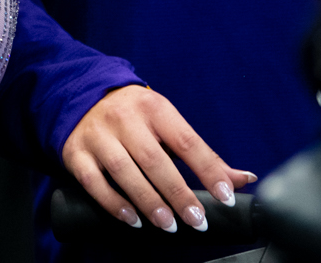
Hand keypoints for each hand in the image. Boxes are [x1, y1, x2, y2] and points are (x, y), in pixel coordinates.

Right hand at [63, 85, 256, 233]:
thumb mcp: (168, 124)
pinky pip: (94, 182)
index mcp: (154, 108)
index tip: (226, 196)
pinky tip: (132, 219)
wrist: (82, 95)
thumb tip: (243, 180)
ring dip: (148, 202)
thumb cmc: (135, 116)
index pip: (186, 141)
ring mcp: (98, 135)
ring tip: (167, 225)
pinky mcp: (76, 152)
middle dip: (178, 194)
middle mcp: (124, 119)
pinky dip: (113, 204)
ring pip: (124, 171)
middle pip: (155, 160)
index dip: (208, 170)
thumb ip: (203, 155)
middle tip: (196, 220)